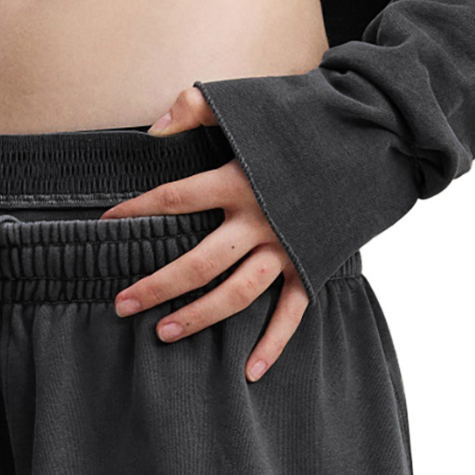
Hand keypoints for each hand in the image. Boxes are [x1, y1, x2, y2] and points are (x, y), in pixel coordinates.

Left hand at [102, 87, 307, 380]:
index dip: (136, 210)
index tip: (106, 224)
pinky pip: (291, 312)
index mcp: (240, 178)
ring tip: (162, 334)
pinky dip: (274, 344)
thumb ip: (195, 106)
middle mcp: (260, 220)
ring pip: (236, 294)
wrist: (368, 134)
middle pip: (199, 263)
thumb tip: (152, 131)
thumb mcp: (248, 102)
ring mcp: (287, 247)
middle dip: (157, 286)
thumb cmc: (301, 118)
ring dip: (199, 317)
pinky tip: (250, 372)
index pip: (174, 199)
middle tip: (121, 305)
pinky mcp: (312, 264)